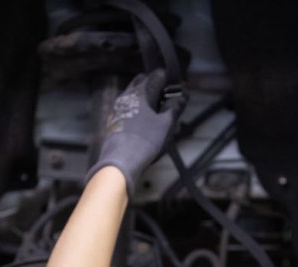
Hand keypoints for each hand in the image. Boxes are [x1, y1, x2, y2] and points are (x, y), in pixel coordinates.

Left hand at [86, 69, 177, 194]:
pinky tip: (144, 123)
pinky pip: (128, 107)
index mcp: (141, 92)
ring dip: (146, 98)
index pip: (157, 75)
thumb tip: (183, 94)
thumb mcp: (166, 124)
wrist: (120, 160)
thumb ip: (175, 107)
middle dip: (155, 86)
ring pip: (134, 94)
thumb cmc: (145, 141)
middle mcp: (127, 95)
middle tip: (167, 99)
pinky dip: (137, 109)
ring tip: (157, 113)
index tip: (178, 89)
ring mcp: (118, 107)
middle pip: (142, 81)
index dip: (169, 80)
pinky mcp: (114, 119)